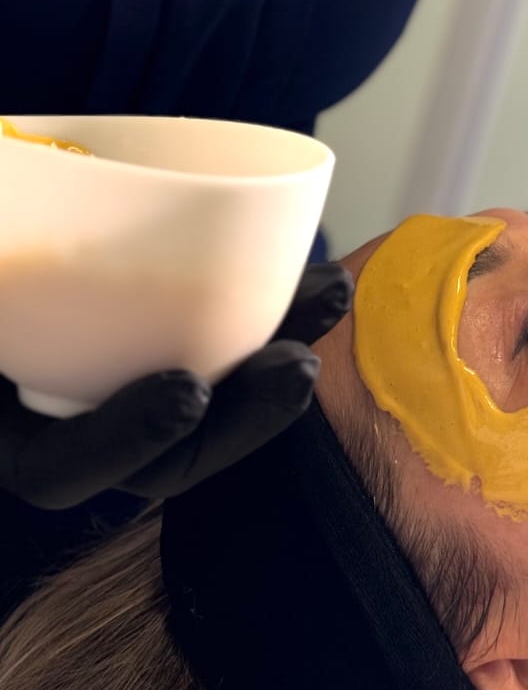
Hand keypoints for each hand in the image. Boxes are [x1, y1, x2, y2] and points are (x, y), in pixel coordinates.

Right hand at [0, 261, 352, 508]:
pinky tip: (318, 274)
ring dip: (276, 351)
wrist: (0, 217)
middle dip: (241, 418)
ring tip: (332, 297)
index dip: (122, 443)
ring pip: (209, 395)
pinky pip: (219, 336)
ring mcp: (114, 377)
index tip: (185, 391)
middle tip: (297, 365)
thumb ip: (3, 281)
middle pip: (162, 453)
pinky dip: (268, 309)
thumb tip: (9, 272)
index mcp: (12, 426)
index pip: (58, 471)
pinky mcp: (158, 327)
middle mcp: (59, 418)